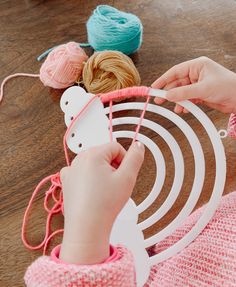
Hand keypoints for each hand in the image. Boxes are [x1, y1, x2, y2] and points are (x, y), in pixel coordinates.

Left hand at [59, 142, 144, 263]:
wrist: (87, 227)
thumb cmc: (105, 204)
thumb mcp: (128, 178)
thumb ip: (135, 158)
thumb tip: (138, 145)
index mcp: (93, 154)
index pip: (116, 147)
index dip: (124, 161)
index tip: (124, 175)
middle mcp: (79, 159)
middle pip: (104, 154)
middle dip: (113, 167)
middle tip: (115, 184)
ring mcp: (71, 170)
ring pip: (94, 164)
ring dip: (102, 173)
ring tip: (104, 191)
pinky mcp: (67, 181)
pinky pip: (82, 173)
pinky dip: (89, 179)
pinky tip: (93, 191)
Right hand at [152, 57, 235, 113]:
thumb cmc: (228, 87)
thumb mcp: (203, 89)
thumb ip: (183, 93)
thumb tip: (168, 95)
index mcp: (197, 66)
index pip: (175, 71)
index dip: (163, 79)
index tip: (154, 87)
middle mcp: (197, 74)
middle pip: (177, 82)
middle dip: (168, 92)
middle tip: (158, 99)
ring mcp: (199, 84)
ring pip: (182, 92)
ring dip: (177, 100)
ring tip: (172, 107)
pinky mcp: (201, 94)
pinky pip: (188, 99)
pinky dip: (184, 104)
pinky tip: (182, 109)